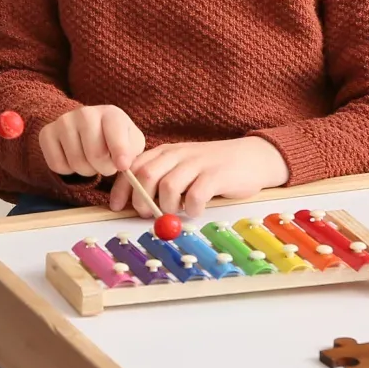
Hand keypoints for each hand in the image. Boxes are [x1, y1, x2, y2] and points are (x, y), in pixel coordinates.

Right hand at [37, 105, 144, 180]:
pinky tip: (73, 158)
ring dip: (86, 170)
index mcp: (111, 113)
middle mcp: (85, 113)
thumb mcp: (131, 143)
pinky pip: (57, 164)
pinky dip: (67, 170)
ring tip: (90, 161)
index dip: (120, 153)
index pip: (115, 135)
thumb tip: (122, 165)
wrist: (87, 127)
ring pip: (76, 162)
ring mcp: (63, 121)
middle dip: (104, 168)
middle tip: (105, 165)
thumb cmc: (114, 138)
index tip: (122, 166)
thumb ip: (132, 153)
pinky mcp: (46, 133)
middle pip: (95, 155)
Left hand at [108, 136, 289, 218]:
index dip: (122, 188)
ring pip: (168, 186)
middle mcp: (178, 155)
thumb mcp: (182, 167)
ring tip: (177, 211)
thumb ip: (161, 179)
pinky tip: (196, 210)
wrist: (252, 157)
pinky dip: (191, 208)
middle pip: (146, 176)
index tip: (116, 207)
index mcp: (166, 153)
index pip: (134, 167)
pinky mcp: (217, 175)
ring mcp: (197, 163)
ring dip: (167, 206)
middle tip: (150, 215)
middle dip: (142, 201)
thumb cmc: (213, 168)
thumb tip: (136, 204)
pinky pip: (195, 195)